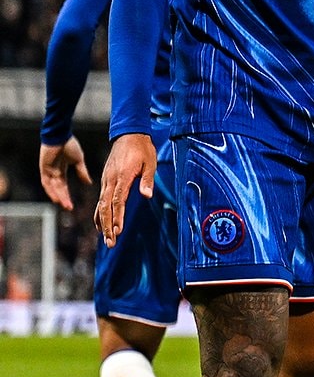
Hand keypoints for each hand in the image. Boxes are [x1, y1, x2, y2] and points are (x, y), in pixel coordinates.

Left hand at [39, 137, 91, 211]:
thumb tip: (89, 183)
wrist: (61, 135)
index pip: (63, 186)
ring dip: (58, 196)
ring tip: (65, 205)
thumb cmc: (69, 145)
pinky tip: (56, 197)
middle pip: (58, 189)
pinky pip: (46, 182)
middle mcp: (53, 172)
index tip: (72, 205)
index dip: (67, 195)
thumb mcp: (79, 160)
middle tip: (69, 208)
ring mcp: (48, 170)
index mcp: (61, 170)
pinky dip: (51, 190)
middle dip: (64, 198)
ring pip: (53, 187)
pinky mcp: (44, 168)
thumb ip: (82, 172)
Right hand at [94, 133, 156, 247]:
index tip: (118, 231)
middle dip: (107, 226)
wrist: (129, 134)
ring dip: (103, 222)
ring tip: (107, 239)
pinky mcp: (105, 179)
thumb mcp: (150, 163)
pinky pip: (100, 199)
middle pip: (105, 207)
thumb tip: (147, 196)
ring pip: (101, 204)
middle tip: (111, 243)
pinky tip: (100, 224)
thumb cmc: (142, 149)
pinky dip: (100, 213)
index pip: (117, 201)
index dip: (117, 217)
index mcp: (122, 177)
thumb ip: (147, 180)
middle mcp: (110, 180)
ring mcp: (106, 180)